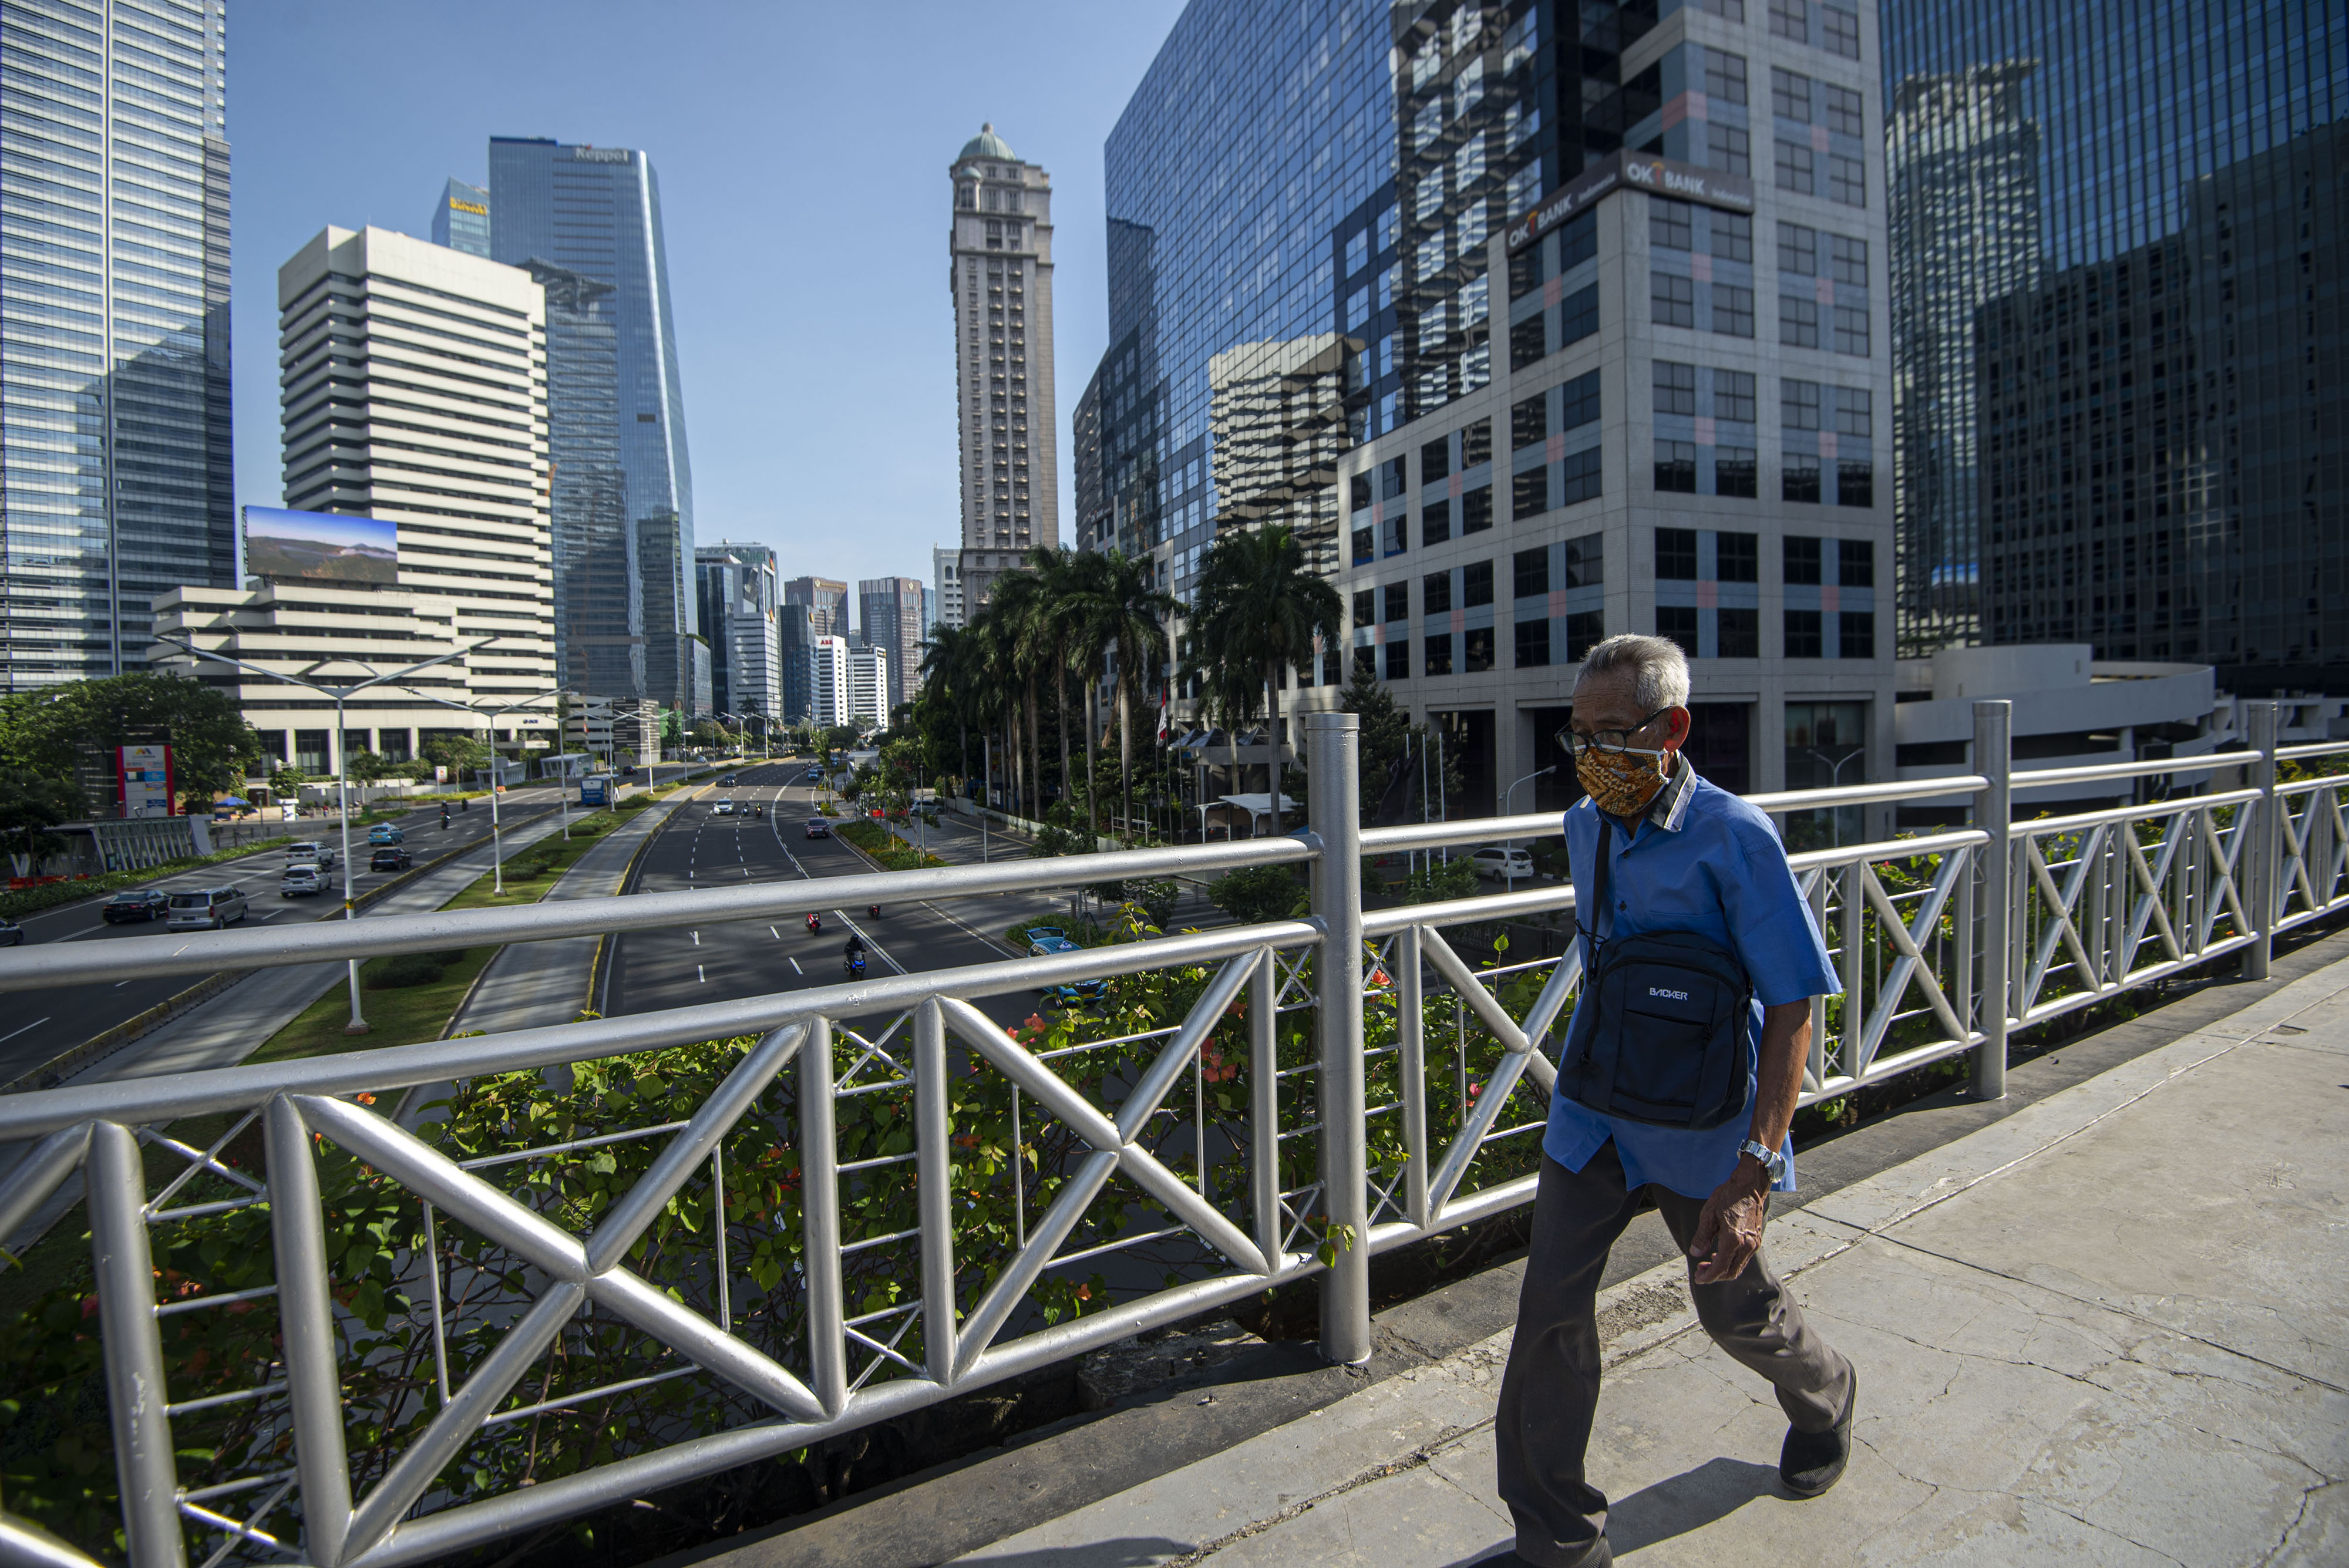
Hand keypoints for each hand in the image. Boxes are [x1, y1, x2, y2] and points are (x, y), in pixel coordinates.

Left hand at [1689, 1165, 1769, 1283]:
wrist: (1750, 1185)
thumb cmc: (1728, 1196)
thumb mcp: (1708, 1214)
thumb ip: (1702, 1236)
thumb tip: (1695, 1253)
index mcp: (1733, 1239)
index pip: (1720, 1268)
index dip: (1708, 1277)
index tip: (1698, 1279)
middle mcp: (1747, 1245)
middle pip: (1731, 1272)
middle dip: (1714, 1276)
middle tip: (1700, 1271)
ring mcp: (1754, 1243)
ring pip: (1738, 1267)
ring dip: (1722, 1269)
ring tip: (1707, 1263)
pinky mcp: (1756, 1240)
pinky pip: (1743, 1258)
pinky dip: (1731, 1261)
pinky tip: (1719, 1254)